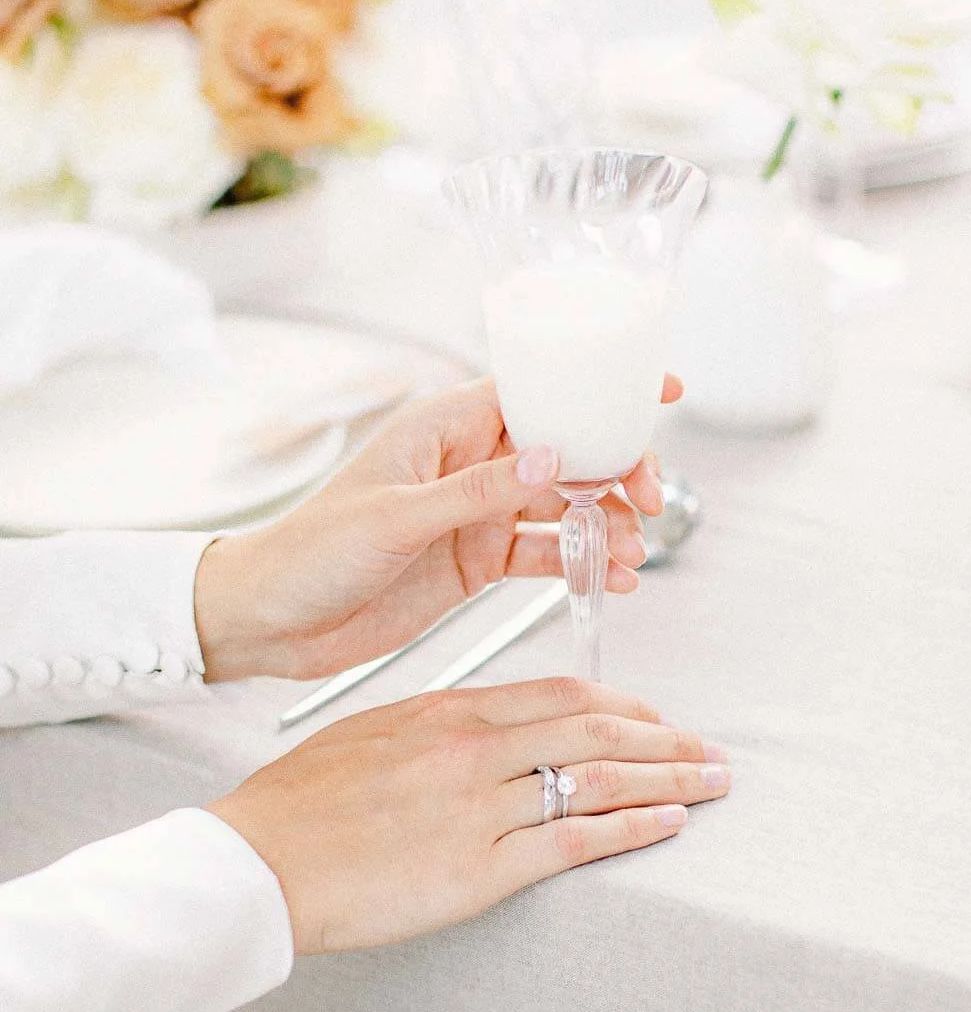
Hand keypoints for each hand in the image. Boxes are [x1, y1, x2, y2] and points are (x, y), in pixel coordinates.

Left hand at [196, 375, 681, 681]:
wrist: (271, 621)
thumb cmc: (310, 552)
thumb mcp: (396, 519)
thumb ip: (477, 492)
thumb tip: (554, 460)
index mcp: (444, 429)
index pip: (535, 392)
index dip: (598, 390)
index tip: (657, 391)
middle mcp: (468, 463)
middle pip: (565, 451)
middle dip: (615, 471)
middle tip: (649, 500)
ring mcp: (474, 513)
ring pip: (563, 507)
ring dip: (604, 525)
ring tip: (630, 553)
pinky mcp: (474, 560)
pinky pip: (542, 555)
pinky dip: (579, 564)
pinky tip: (609, 579)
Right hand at [206, 680, 730, 953]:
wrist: (259, 860)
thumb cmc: (303, 802)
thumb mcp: (373, 733)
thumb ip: (438, 725)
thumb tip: (487, 725)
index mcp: (449, 710)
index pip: (561, 694)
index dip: (623, 705)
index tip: (656, 718)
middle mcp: (474, 748)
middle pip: (596, 730)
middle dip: (665, 739)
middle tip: (710, 749)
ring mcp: (480, 806)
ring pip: (598, 779)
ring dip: (668, 779)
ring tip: (712, 782)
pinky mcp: (480, 869)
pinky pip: (575, 840)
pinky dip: (630, 828)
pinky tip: (668, 823)